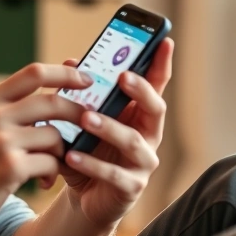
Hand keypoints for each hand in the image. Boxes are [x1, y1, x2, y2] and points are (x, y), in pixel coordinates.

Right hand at [0, 63, 91, 235]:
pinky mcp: (10, 168)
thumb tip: (57, 92)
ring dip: (62, 152)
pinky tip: (43, 181)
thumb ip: (12, 109)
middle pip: (53, 102)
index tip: (86, 78)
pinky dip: (53, 172)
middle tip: (89, 123)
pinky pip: (51, 162)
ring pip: (55, 136)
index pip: (34, 73)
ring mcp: (1, 141)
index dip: (64, 73)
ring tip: (52, 165)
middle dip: (78, 113)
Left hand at [56, 38, 173, 229]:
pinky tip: (72, 156)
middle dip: (142, 91)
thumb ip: (79, 93)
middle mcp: (148, 135)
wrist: (83, 194)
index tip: (164, 41)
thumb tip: (71, 62)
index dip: (162, 64)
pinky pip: (114, 174)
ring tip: (86, 120)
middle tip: (123, 77)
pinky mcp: (130, 187)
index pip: (155, 85)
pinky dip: (92, 164)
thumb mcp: (80, 118)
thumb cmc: (87, 149)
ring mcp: (142, 162)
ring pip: (134, 141)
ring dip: (109, 128)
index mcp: (139, 114)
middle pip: (156, 109)